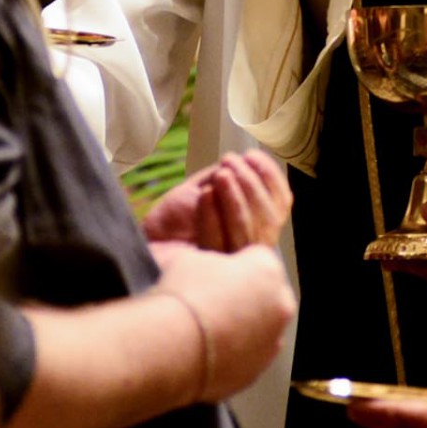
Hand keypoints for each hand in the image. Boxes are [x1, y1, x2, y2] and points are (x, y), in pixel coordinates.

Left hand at [141, 150, 292, 250]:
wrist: (145, 241)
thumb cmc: (176, 219)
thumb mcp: (206, 189)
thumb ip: (228, 177)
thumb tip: (244, 160)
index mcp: (256, 226)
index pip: (280, 204)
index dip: (270, 177)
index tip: (252, 155)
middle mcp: (251, 248)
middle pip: (269, 219)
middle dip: (251, 184)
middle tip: (230, 162)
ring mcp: (232, 264)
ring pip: (247, 231)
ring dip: (235, 197)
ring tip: (221, 174)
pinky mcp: (208, 272)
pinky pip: (218, 243)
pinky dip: (213, 216)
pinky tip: (205, 195)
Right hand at [150, 242, 295, 403]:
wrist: (173, 346)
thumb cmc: (183, 298)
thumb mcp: (190, 259)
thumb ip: (209, 261)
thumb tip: (205, 267)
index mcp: (268, 269)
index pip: (258, 259)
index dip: (234, 265)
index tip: (217, 273)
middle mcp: (280, 305)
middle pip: (266, 295)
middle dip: (244, 297)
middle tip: (213, 303)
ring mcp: (271, 342)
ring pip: (260, 330)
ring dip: (242, 329)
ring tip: (208, 331)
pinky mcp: (256, 372)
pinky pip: (248, 359)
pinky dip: (233, 356)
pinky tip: (207, 353)